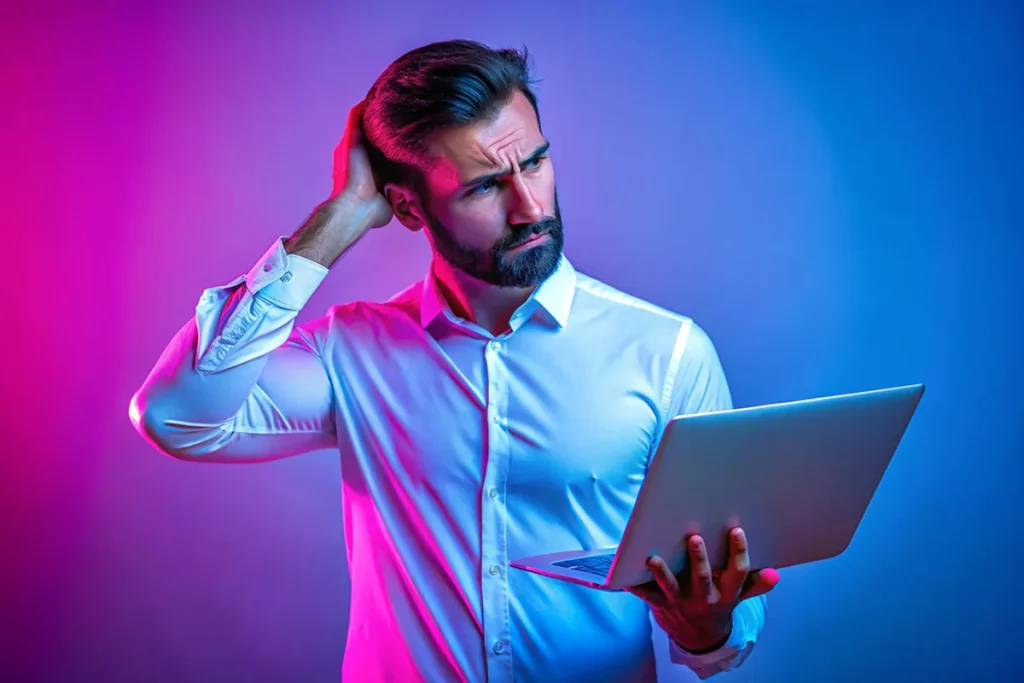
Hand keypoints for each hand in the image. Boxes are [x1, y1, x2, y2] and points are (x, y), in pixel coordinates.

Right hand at [285, 101, 392, 266]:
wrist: (357, 210)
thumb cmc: (371, 211)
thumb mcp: (388, 198)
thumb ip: (396, 192)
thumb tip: (412, 198)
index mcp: (364, 165)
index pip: (376, 145)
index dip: (387, 136)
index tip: (402, 126)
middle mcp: (355, 152)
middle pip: (369, 129)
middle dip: (382, 119)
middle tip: (399, 106)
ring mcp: (351, 145)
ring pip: (362, 120)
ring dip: (374, 109)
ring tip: (389, 95)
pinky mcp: (351, 140)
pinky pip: (356, 117)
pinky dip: (365, 107)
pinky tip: (378, 95)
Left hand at [626, 527, 779, 652]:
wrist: (699, 639)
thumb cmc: (717, 606)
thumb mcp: (738, 597)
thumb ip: (754, 584)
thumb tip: (775, 574)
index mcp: (725, 594)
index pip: (737, 572)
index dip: (738, 552)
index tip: (736, 531)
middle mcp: (704, 598)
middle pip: (702, 578)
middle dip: (699, 559)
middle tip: (695, 538)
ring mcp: (681, 602)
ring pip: (671, 587)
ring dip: (662, 573)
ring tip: (654, 558)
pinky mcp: (661, 605)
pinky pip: (646, 595)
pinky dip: (635, 586)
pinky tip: (625, 575)